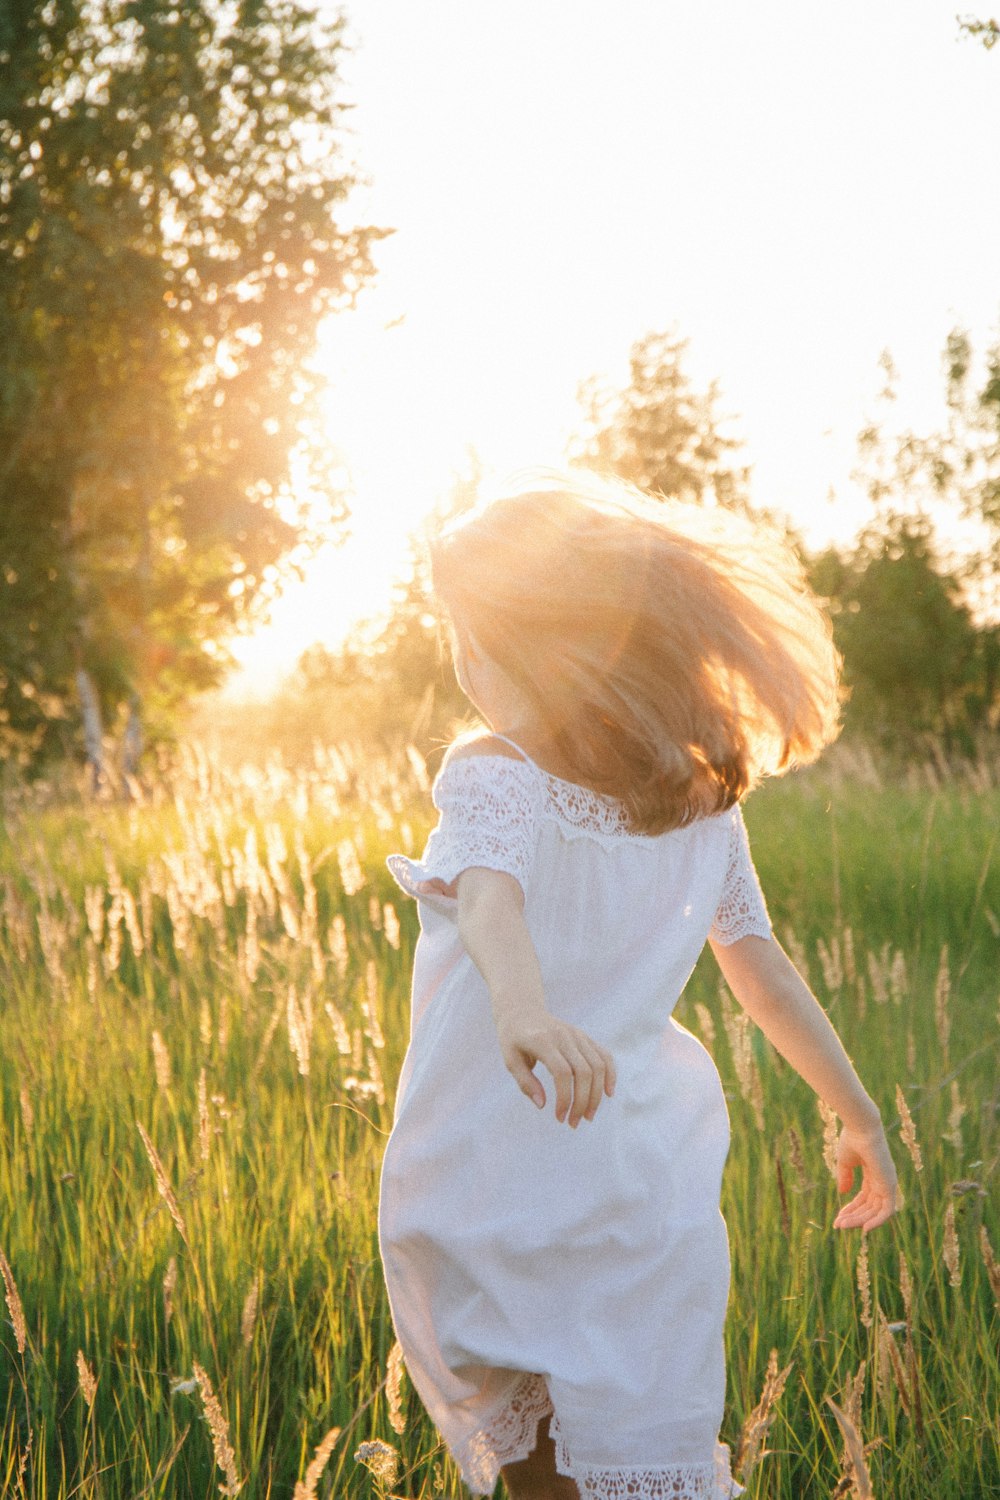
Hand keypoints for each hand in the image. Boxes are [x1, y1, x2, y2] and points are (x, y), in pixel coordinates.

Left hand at [495, 1012, 615, 1126]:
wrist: (522, 1011)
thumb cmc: (513, 1039)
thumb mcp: (510, 1060)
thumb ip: (525, 1082)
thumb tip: (542, 1105)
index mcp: (543, 1041)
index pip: (562, 1073)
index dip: (565, 1098)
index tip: (559, 1117)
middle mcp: (564, 1036)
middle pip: (584, 1072)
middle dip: (582, 1102)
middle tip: (574, 1123)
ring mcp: (577, 1035)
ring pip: (598, 1066)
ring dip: (596, 1095)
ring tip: (588, 1116)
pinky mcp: (584, 1037)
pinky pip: (604, 1055)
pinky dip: (610, 1074)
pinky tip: (608, 1093)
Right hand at [832, 1121, 900, 1231]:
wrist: (860, 1128)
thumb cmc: (852, 1140)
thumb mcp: (845, 1162)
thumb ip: (845, 1177)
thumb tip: (843, 1193)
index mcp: (873, 1173)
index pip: (863, 1198)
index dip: (851, 1209)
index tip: (837, 1218)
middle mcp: (882, 1180)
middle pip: (868, 1206)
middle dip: (853, 1217)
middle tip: (837, 1224)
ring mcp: (887, 1183)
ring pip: (875, 1211)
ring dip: (859, 1220)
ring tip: (842, 1224)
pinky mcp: (890, 1186)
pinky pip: (887, 1211)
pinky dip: (877, 1221)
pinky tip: (864, 1228)